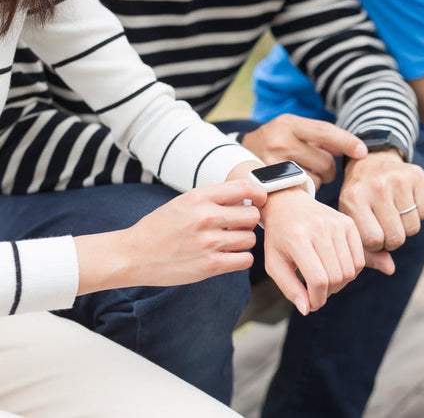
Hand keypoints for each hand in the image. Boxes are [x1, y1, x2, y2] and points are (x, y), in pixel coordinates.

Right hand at [120, 180, 266, 286]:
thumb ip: (214, 198)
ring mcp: (208, 243)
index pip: (244, 187)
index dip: (259, 193)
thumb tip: (248, 195)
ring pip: (250, 239)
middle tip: (236, 226)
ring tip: (227, 242)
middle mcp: (205, 217)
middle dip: (248, 221)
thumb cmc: (160, 227)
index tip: (260, 199)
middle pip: (252, 215)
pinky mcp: (209, 266)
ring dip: (243, 241)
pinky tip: (228, 256)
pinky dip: (241, 259)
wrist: (133, 255)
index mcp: (198, 197)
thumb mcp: (183, 202)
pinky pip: (245, 260)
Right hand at [241, 114, 366, 187]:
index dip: (347, 142)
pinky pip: (303, 193)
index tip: (362, 151)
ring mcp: (273, 165)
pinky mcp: (269, 186)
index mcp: (287, 124)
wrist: (231, 163)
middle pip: (325, 162)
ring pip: (316, 180)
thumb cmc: (271, 147)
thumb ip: (317, 138)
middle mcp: (279, 141)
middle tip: (322, 171)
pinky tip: (295, 188)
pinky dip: (305, 193)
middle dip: (330, 170)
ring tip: (302, 178)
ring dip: (317, 182)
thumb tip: (353, 148)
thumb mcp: (289, 132)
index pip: (325, 131)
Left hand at [259, 187, 364, 314]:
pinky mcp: (348, 223)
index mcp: (297, 239)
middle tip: (317, 293)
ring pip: (350, 270)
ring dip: (340, 285)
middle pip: (336, 276)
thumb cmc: (279, 237)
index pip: (318, 279)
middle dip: (328, 293)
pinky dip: (351, 272)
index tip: (311, 304)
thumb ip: (289, 288)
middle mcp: (319, 229)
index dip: (317, 299)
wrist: (288, 203)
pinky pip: (359, 259)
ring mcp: (337, 224)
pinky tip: (336, 270)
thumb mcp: (274, 263)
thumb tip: (308, 309)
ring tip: (326, 282)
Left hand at [339, 150, 423, 273]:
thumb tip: (389, 269)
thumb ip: (367, 250)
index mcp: (353, 198)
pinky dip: (418, 213)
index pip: (374, 241)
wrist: (371, 161)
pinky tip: (405, 202)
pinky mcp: (417, 175)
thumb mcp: (353, 220)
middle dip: (392, 239)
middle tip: (386, 227)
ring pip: (413, 227)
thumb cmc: (360, 197)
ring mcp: (398, 179)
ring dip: (405, 227)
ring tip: (394, 214)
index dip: (376, 244)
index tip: (372, 235)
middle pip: (396, 237)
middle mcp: (376, 186)